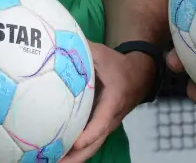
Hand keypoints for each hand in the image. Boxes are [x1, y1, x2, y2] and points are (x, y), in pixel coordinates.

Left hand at [58, 43, 156, 162]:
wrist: (140, 76)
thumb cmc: (118, 66)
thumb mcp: (102, 54)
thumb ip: (82, 50)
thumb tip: (56, 44)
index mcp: (113, 101)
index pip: (102, 121)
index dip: (90, 133)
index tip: (75, 143)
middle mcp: (111, 118)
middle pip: (95, 143)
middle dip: (77, 157)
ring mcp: (106, 126)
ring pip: (92, 147)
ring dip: (74, 159)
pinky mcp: (100, 128)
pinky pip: (89, 144)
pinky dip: (74, 153)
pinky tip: (56, 156)